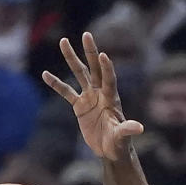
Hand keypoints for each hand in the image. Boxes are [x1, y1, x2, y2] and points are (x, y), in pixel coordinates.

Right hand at [42, 33, 143, 161]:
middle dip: (90, 52)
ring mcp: (89, 97)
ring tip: (63, 41)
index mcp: (111, 98)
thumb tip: (140, 128)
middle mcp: (100, 93)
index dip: (107, 68)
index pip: (109, 79)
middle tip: (86, 35)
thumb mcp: (122, 137)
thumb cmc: (119, 143)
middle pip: (94, 68)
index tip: (103, 55)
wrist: (109, 149)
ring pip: (79, 73)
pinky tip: (45, 74)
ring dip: (71, 58)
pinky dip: (56, 83)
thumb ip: (127, 130)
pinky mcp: (79, 105)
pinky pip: (66, 92)